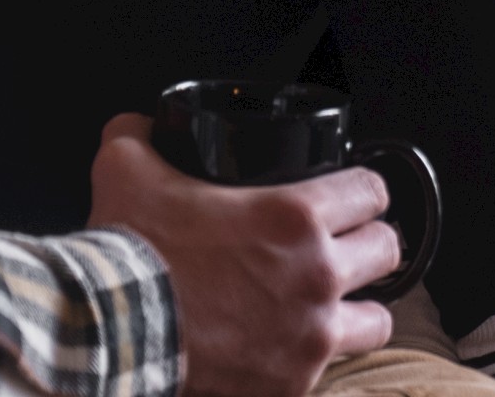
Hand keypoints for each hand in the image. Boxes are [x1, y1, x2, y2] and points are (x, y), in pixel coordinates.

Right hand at [87, 114, 399, 396]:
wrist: (107, 337)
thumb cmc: (129, 254)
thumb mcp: (129, 168)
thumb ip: (140, 135)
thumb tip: (140, 125)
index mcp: (297, 216)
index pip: (372, 191)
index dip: (363, 190)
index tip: (351, 197)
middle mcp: (317, 275)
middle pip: (387, 250)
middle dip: (367, 244)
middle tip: (341, 246)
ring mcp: (311, 337)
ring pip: (378, 320)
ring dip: (358, 308)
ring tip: (332, 303)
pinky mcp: (291, 386)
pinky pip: (329, 372)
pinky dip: (315, 360)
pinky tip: (292, 349)